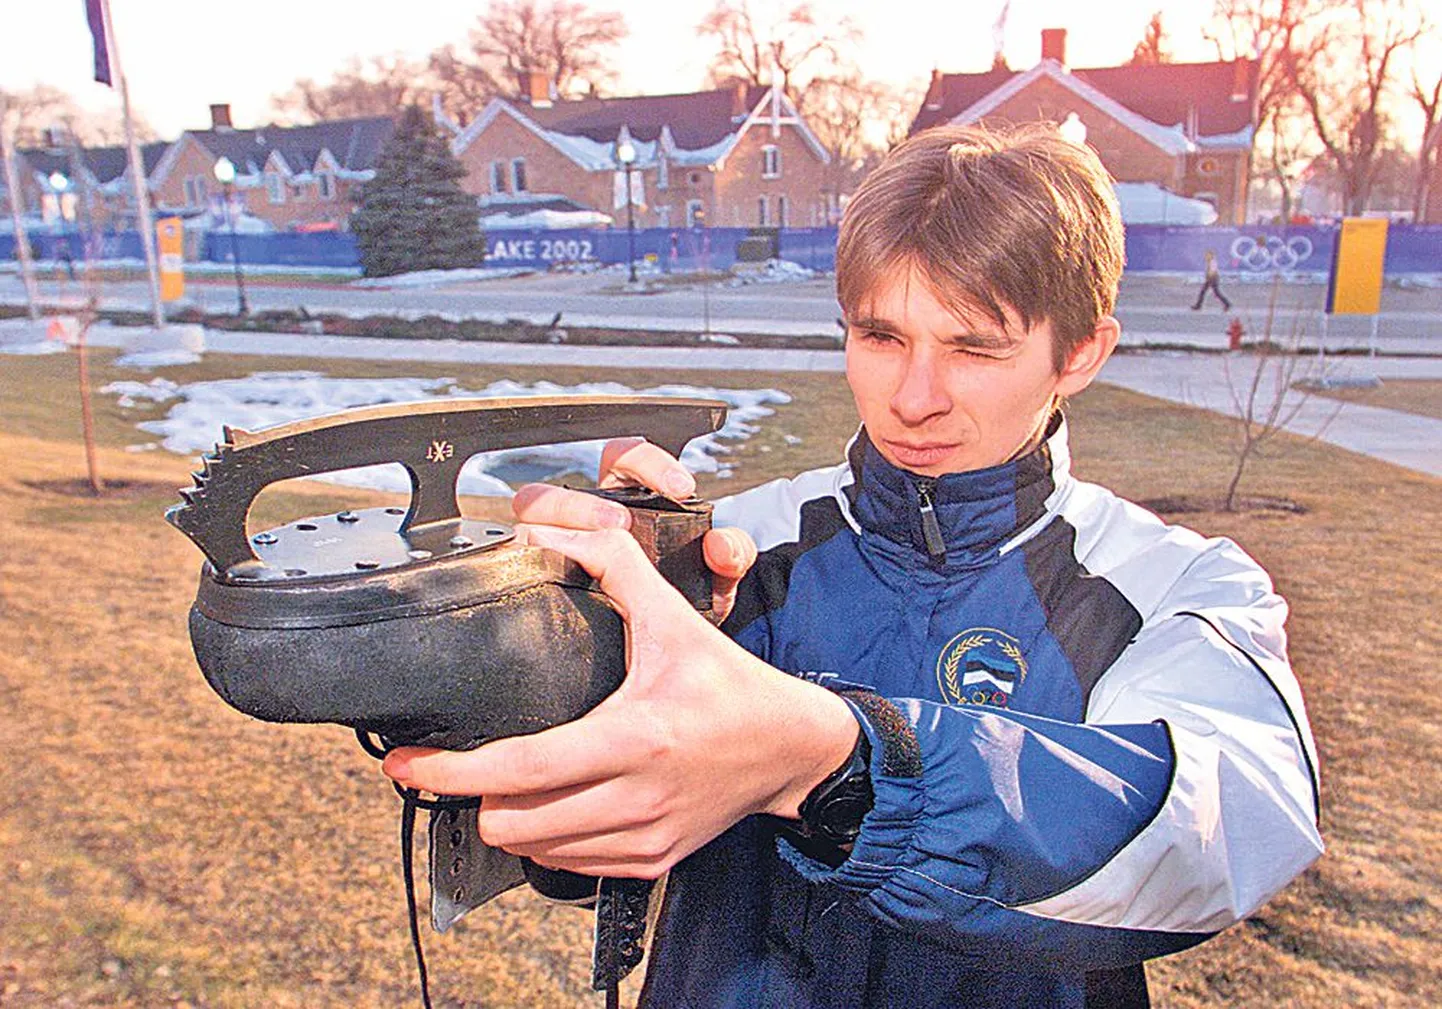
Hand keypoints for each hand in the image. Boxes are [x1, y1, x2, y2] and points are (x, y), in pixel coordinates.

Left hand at [383, 525, 858, 878]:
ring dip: (507, 818)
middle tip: (462, 764)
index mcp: (635, 738)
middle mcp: (636, 797)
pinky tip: (550, 805)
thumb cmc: (731, 686)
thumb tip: (555, 530)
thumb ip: (616, 567)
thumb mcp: (676, 619)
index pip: (521, 769)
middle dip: (474, 795)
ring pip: (533, 851)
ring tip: (504, 782)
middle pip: (512, 823)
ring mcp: (642, 838)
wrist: (791, 748)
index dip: (451, 771)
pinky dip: (546, 839)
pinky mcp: (650, 861)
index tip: (408, 763)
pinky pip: (569, 865)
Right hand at [512, 436, 756, 620]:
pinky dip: (528, 561)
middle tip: (621, 524)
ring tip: (594, 549)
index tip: (679, 487)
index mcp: (627, 498)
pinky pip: (519, 561)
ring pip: (529, 517)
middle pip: (557, 487)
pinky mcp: (543, 578)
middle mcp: (585, 519)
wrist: (674, 650)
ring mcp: (559, 548)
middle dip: (585, 503)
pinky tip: (555, 580)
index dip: (647, 461)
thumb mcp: (717, 578)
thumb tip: (721, 545)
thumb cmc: (689, 598)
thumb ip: (732, 555)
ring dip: (556, 526)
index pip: (622, 455)